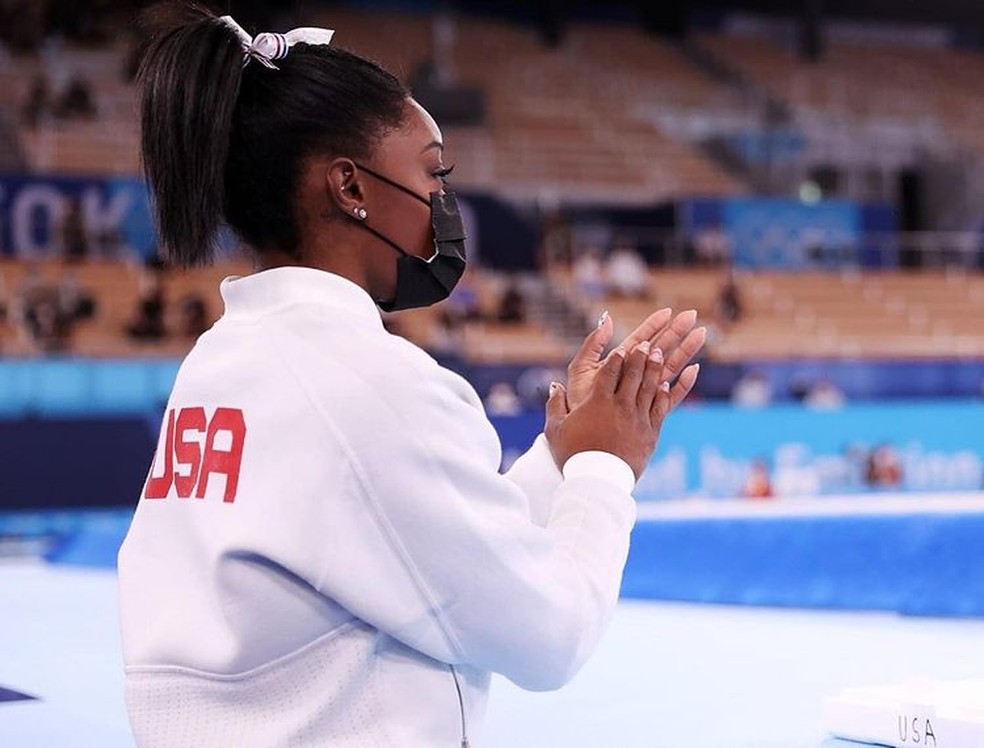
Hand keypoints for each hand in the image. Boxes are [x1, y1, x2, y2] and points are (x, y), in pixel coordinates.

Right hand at [545, 340, 672, 479]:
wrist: (597, 481)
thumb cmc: (573, 456)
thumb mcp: (556, 429)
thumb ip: (555, 405)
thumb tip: (554, 386)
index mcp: (597, 402)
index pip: (610, 373)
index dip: (617, 359)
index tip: (622, 348)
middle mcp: (620, 406)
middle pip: (633, 374)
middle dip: (640, 356)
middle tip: (646, 344)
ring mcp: (637, 419)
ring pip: (649, 387)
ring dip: (654, 368)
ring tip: (658, 354)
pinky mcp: (650, 433)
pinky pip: (660, 409)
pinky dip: (663, 394)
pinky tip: (665, 385)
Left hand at [566, 308, 704, 412]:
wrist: (582, 433)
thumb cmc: (578, 400)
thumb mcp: (581, 368)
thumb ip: (593, 344)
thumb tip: (606, 318)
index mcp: (620, 363)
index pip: (640, 339)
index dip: (654, 324)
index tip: (668, 310)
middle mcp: (634, 376)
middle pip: (659, 349)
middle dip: (676, 332)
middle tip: (692, 315)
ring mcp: (644, 392)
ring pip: (669, 368)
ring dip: (685, 351)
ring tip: (701, 334)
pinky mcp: (650, 410)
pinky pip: (671, 396)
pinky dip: (683, 384)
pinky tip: (694, 370)